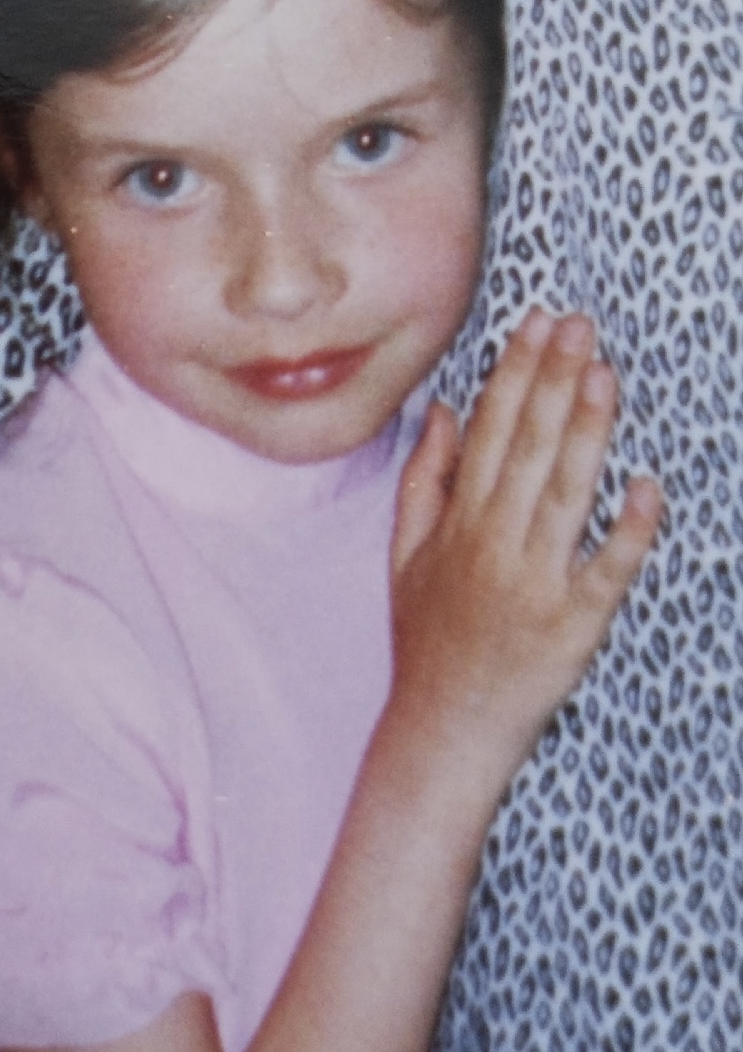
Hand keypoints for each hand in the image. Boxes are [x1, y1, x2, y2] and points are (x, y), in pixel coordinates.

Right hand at [389, 310, 661, 780]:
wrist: (445, 728)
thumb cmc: (428, 640)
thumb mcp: (405, 554)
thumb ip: (424, 478)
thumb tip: (442, 409)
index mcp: (458, 525)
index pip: (490, 432)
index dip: (515, 373)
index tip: (538, 322)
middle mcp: (495, 546)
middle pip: (530, 449)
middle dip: (554, 381)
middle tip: (580, 325)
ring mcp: (536, 585)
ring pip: (566, 494)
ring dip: (587, 431)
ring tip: (605, 373)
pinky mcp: (574, 627)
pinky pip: (606, 571)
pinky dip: (628, 530)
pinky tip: (645, 484)